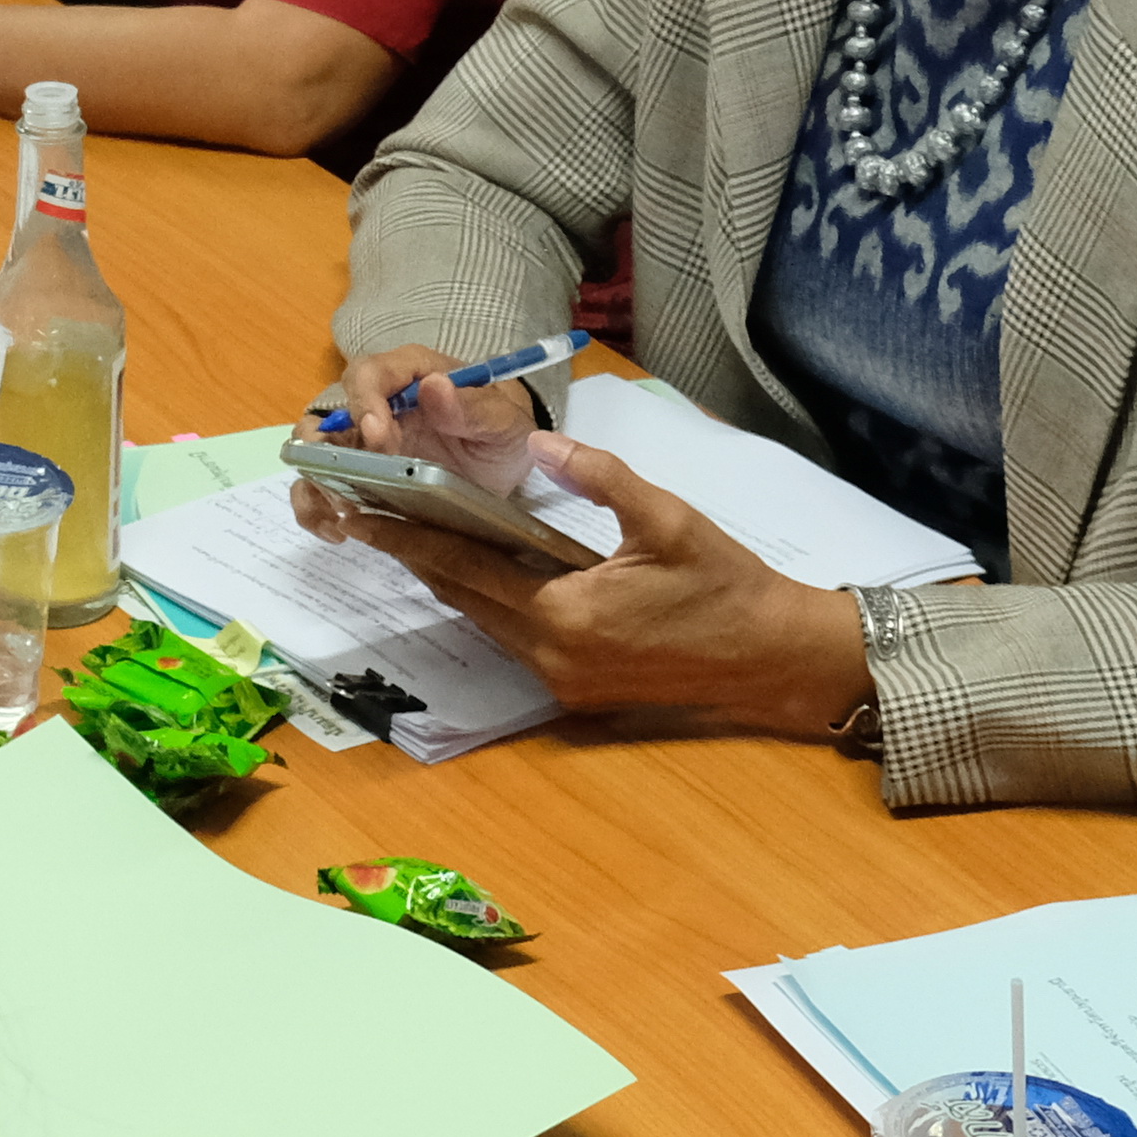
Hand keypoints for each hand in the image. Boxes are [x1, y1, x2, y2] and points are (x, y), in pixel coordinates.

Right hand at [293, 349, 542, 499]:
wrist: (504, 462)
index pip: (366, 374)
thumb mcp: (505, 422)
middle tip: (355, 483)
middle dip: (329, 449)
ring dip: (315, 481)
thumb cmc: (502, 431)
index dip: (364, 403)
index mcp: (408, 374)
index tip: (380, 437)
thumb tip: (432, 387)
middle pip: (326, 413)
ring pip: (312, 452)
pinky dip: (315, 508)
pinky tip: (337, 530)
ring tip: (341, 511)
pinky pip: (318, 485)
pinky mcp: (358, 474)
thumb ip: (475, 407)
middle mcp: (375, 403)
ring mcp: (361, 440)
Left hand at [297, 434, 874, 732]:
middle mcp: (554, 658)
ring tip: (407, 532)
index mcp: (567, 617)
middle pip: (464, 599)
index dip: (409, 539)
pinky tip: (475, 567)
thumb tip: (541, 446)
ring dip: (450, 579)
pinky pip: (514, 638)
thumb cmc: (725, 583)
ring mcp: (565, 681)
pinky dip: (489, 601)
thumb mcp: (665, 518)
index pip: (465, 569)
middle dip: (416, 556)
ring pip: (486, 621)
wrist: (776, 657)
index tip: (361, 514)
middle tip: (367, 514)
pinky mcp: (579, 690)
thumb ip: (599, 478)